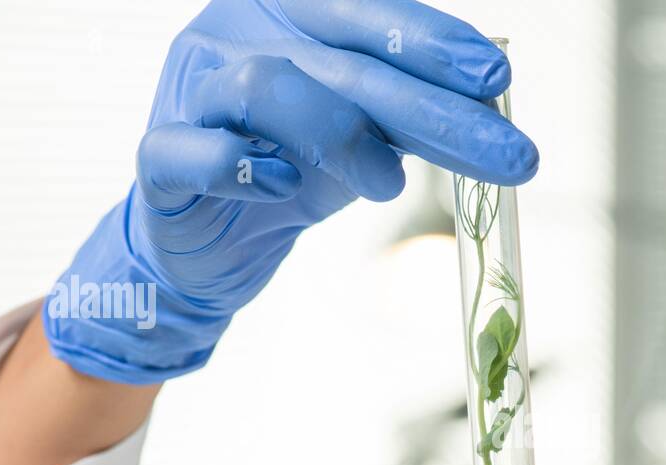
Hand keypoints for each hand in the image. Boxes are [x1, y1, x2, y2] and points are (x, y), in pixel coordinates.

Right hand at [42, 0, 537, 383]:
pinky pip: (192, 151)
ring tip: (389, 186)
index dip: (430, 40)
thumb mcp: (362, 133)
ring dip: (342, 137)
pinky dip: (242, 167)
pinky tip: (285, 189)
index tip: (495, 79)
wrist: (209, 241)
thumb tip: (490, 101)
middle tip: (505, 153)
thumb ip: (408, 110)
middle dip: (430, 108)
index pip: (364, 10)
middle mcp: (234, 34)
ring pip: (264, 87)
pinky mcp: (160, 157)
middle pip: (340, 59)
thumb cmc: (290, 169)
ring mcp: (191, 92)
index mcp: (285, 12)